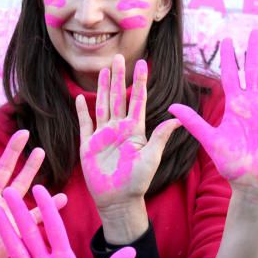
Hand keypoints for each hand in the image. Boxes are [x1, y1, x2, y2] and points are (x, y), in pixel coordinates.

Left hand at [0, 125, 63, 257]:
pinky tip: (60, 198)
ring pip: (20, 186)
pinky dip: (47, 208)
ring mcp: (4, 213)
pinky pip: (34, 217)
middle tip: (25, 132)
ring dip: (30, 171)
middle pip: (4, 170)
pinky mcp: (14, 229)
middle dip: (14, 151)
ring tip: (40, 153)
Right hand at [76, 55, 179, 209]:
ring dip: (102, 88)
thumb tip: (178, 118)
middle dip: (118, 77)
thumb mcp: (151, 157)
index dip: (138, 82)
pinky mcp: (88, 146)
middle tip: (118, 57)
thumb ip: (161, 136)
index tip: (142, 64)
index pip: (136, 100)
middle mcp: (118, 129)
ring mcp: (102, 136)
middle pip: (117, 97)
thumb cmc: (138, 182)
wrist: (118, 200)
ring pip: (101, 105)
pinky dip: (81, 111)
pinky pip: (84, 124)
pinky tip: (79, 98)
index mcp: (134, 130)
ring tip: (103, 70)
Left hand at [169, 31, 257, 193]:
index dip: (230, 58)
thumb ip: (194, 122)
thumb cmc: (232, 165)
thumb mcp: (210, 141)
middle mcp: (252, 104)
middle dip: (254, 51)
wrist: (252, 182)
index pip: (232, 75)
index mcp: (235, 106)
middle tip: (255, 30)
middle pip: (254, 70)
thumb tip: (171, 108)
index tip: (227, 39)